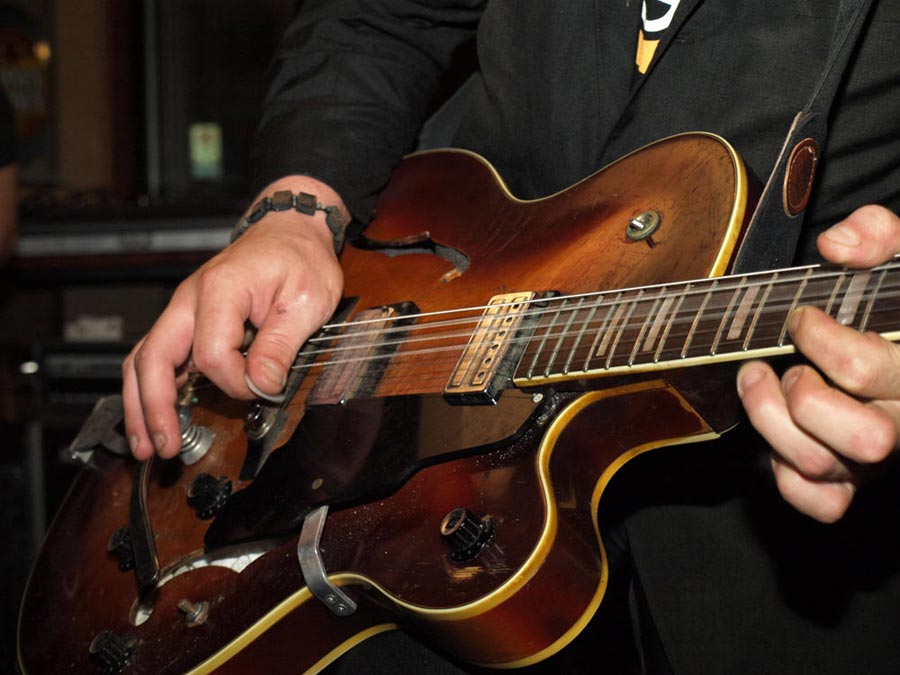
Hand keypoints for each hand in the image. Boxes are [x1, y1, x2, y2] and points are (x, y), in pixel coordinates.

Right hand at [122, 177, 346, 459]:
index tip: (262, 391)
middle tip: (164, 447)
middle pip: (153, 357)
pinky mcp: (185, 320)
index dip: (235, 383)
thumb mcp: (307, 299)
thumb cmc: (300, 259)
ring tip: (146, 444)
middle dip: (154, 407)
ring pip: (144, 359)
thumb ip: (280, 344)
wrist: (289, 231)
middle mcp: (189, 300)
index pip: (212, 354)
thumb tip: (261, 386)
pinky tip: (152, 418)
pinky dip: (149, 388)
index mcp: (220, 290)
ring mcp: (182, 310)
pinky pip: (156, 355)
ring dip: (140, 404)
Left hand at [737, 205, 899, 521]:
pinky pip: (819, 503)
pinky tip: (777, 437)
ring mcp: (877, 458)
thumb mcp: (898, 257)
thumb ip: (879, 234)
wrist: (892, 335)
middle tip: (783, 364)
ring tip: (755, 379)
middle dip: (805, 396)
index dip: (819, 339)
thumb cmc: (892, 299)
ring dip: (771, 422)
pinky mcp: (851, 480)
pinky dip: (786, 478)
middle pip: (865, 440)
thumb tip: (838, 247)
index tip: (800, 318)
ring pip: (824, 468)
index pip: (865, 371)